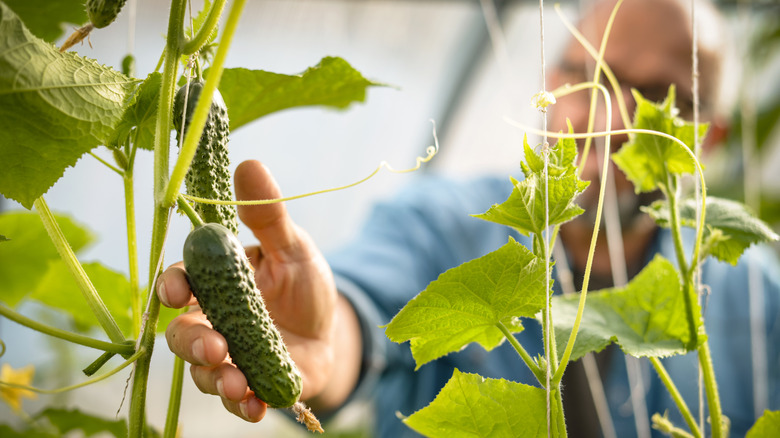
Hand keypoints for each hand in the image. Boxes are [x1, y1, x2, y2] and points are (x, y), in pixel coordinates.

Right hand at [158, 160, 360, 421]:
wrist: (331, 331)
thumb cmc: (304, 284)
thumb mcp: (293, 247)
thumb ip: (268, 216)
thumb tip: (250, 163)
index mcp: (217, 284)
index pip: (181, 282)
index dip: (172, 286)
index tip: (177, 290)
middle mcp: (212, 322)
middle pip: (181, 334)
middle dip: (192, 342)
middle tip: (214, 346)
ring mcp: (229, 357)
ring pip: (203, 372)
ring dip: (215, 379)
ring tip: (236, 383)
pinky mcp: (250, 385)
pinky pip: (234, 400)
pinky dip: (241, 405)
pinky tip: (254, 405)